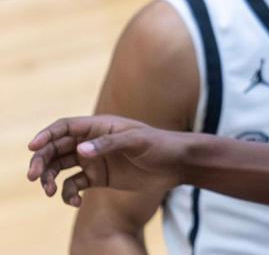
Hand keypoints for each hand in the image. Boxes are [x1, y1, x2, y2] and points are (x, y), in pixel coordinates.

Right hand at [26, 115, 187, 206]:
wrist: (176, 164)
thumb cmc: (159, 145)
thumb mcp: (137, 141)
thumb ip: (109, 144)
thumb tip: (80, 150)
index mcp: (99, 126)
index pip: (64, 127)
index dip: (46, 135)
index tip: (34, 147)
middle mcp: (91, 142)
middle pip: (56, 148)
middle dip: (41, 161)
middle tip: (33, 176)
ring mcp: (93, 160)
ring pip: (60, 167)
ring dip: (50, 178)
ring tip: (50, 191)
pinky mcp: (98, 178)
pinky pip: (74, 186)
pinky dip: (68, 194)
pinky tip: (75, 202)